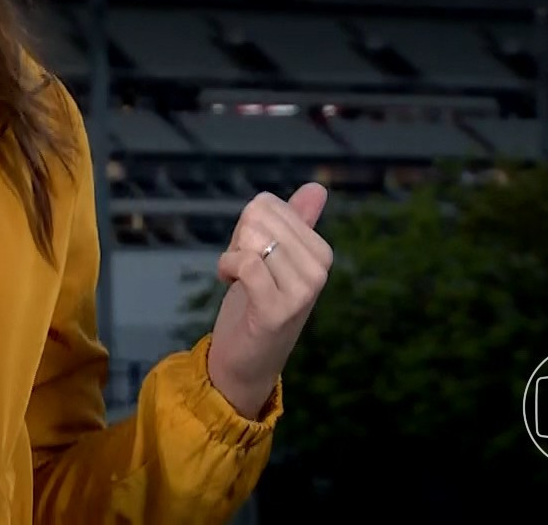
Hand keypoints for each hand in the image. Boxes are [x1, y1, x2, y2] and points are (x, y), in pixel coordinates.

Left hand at [207, 183, 331, 418]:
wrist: (247, 361)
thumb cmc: (257, 304)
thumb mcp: (275, 257)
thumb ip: (296, 222)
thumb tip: (318, 187)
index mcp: (321, 252)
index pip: (268, 205)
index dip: (246, 227)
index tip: (251, 255)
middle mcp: (319, 270)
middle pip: (258, 217)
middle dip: (237, 240)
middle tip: (243, 270)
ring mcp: (303, 291)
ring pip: (252, 238)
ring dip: (231, 257)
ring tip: (239, 281)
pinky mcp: (278, 309)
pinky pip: (246, 263)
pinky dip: (227, 268)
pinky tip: (229, 284)